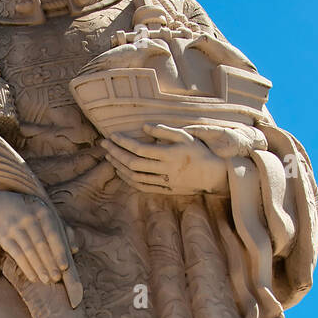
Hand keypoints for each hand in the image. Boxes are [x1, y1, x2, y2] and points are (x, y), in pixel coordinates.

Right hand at [0, 191, 74, 285]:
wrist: (0, 205)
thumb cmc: (31, 214)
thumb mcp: (47, 216)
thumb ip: (64, 231)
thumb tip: (75, 249)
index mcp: (42, 211)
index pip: (53, 233)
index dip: (59, 250)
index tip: (65, 266)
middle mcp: (28, 217)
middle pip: (41, 244)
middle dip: (50, 262)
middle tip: (57, 278)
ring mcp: (14, 227)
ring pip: (28, 250)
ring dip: (38, 267)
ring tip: (46, 280)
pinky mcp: (4, 236)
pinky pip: (16, 254)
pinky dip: (26, 267)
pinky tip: (33, 277)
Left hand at [102, 124, 229, 195]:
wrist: (212, 175)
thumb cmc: (198, 151)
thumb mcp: (185, 136)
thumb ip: (164, 131)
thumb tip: (143, 127)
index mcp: (170, 154)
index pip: (140, 149)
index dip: (123, 142)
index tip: (112, 136)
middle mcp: (165, 170)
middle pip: (133, 163)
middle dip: (115, 153)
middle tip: (104, 145)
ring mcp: (164, 182)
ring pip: (135, 177)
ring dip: (119, 166)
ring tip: (109, 157)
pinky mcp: (164, 190)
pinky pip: (141, 186)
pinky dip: (128, 179)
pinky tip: (121, 170)